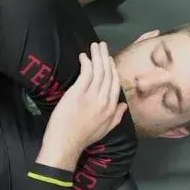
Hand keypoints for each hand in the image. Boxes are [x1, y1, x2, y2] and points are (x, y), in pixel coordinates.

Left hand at [38, 41, 126, 168]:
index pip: (115, 83)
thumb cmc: (83, 138)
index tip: (109, 59)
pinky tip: (84, 56)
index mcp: (111, 107)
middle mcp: (104, 99)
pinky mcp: (78, 92)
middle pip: (108, 73)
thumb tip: (124, 104)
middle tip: (102, 46)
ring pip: (98, 70)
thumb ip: (116, 116)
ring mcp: (91, 95)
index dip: (113, 69)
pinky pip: (86, 72)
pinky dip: (86, 62)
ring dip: (97, 55)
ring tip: (95, 46)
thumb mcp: (105, 129)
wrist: (65, 143)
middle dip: (106, 57)